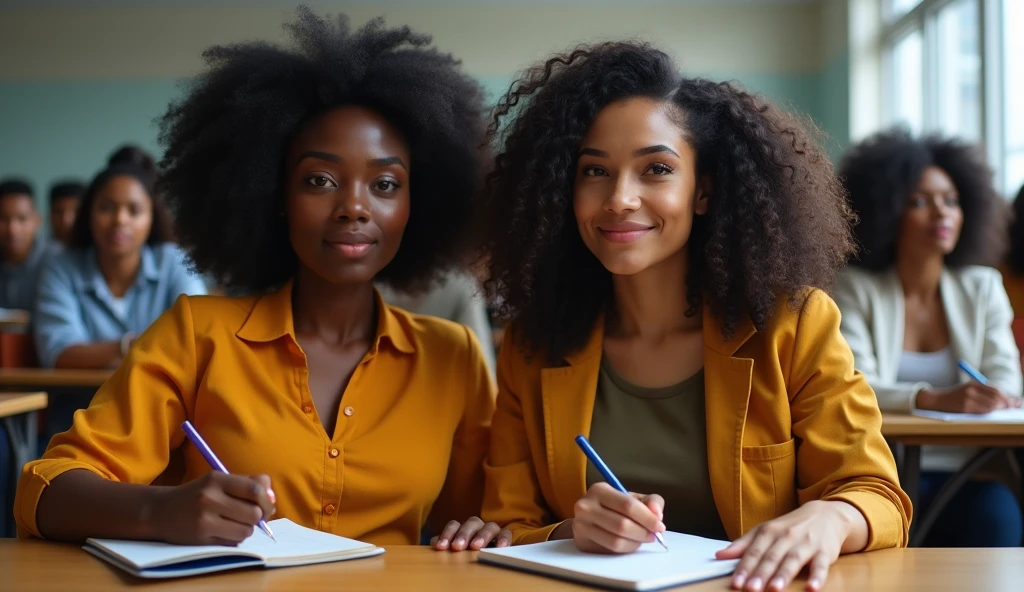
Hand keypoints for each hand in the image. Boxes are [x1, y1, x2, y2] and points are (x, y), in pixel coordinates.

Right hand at [152, 472, 275, 545]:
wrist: (161, 511)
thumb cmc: (197, 494)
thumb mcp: (219, 480)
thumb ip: (247, 483)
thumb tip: (272, 500)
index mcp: (217, 479)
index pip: (255, 489)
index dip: (268, 499)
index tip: (267, 504)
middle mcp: (210, 498)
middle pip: (254, 513)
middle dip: (259, 517)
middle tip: (253, 516)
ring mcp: (204, 520)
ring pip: (246, 530)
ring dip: (247, 529)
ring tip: (235, 523)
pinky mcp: (201, 538)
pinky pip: (233, 542)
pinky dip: (235, 538)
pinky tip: (224, 531)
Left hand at [431, 517, 511, 550]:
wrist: (487, 559)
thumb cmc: (466, 553)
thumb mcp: (454, 550)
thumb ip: (445, 545)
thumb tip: (434, 541)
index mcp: (464, 528)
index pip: (454, 525)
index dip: (447, 534)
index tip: (441, 547)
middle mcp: (478, 526)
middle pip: (472, 523)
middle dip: (464, 534)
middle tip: (457, 547)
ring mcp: (492, 530)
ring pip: (489, 526)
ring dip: (482, 535)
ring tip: (476, 547)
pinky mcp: (504, 537)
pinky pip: (506, 533)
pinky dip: (503, 539)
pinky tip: (499, 547)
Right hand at [570, 482, 665, 553]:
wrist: (589, 518)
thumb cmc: (615, 507)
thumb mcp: (634, 498)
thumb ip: (651, 501)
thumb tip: (657, 514)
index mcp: (599, 490)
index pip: (628, 505)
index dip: (647, 518)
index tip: (660, 527)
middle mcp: (586, 506)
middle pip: (622, 525)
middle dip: (643, 533)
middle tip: (653, 536)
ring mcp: (581, 525)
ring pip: (616, 541)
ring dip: (635, 543)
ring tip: (641, 539)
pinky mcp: (581, 542)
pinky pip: (609, 550)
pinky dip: (625, 549)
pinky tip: (629, 544)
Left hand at [716, 500, 866, 591]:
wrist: (826, 514)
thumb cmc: (790, 527)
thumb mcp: (765, 530)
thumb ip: (743, 544)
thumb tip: (719, 556)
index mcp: (769, 532)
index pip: (754, 552)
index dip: (744, 568)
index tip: (735, 583)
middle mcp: (786, 536)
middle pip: (771, 557)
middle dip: (760, 574)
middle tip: (750, 589)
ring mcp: (806, 544)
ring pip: (792, 561)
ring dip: (783, 575)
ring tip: (774, 589)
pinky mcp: (825, 552)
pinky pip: (821, 566)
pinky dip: (817, 577)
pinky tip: (812, 588)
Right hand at [916, 382, 1020, 413]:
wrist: (937, 400)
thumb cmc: (955, 397)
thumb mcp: (968, 390)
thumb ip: (983, 393)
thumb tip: (1005, 400)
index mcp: (973, 383)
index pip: (995, 390)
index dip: (1007, 397)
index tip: (1015, 402)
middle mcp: (971, 389)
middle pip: (995, 396)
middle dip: (1006, 403)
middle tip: (1012, 407)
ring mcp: (967, 398)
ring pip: (991, 404)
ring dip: (999, 408)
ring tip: (1003, 410)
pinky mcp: (964, 407)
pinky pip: (983, 410)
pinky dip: (990, 411)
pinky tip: (991, 412)